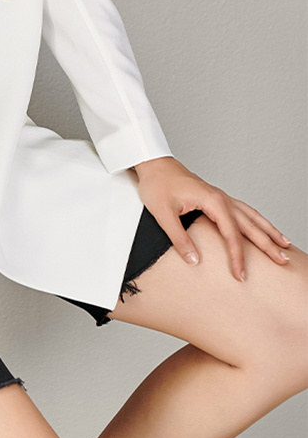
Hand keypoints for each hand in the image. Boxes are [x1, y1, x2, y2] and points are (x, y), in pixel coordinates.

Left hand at [132, 156, 291, 281]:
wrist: (153, 163)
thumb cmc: (157, 184)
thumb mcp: (162, 214)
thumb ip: (179, 238)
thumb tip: (194, 260)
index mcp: (211, 201)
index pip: (231, 234)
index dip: (237, 257)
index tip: (241, 275)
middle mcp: (220, 198)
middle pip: (249, 225)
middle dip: (267, 244)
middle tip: (283, 261)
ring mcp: (220, 196)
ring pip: (251, 215)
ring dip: (268, 230)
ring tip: (285, 244)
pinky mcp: (216, 196)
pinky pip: (243, 209)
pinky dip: (256, 219)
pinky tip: (262, 226)